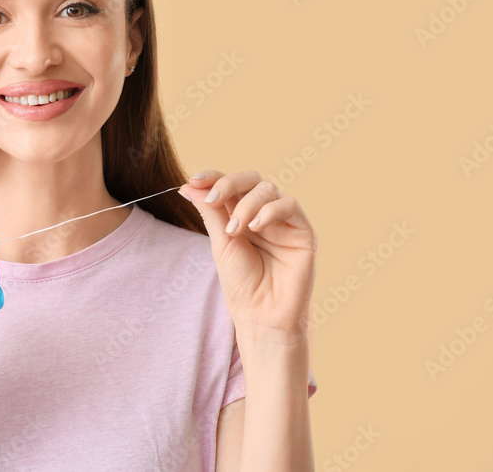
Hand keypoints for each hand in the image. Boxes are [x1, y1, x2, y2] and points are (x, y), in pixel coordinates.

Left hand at [179, 170, 316, 342]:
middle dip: (229, 184)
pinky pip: (289, 205)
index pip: (229, 185)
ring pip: (268, 189)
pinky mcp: (302, 230)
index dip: (213, 177)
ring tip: (236, 229)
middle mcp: (262, 213)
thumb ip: (210, 212)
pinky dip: (270, 210)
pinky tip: (256, 227)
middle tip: (214, 200)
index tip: (195, 180)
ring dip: (247, 204)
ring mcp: (283, 221)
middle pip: (250, 180)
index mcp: (240, 215)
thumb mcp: (221, 243)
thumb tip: (189, 185)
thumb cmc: (241, 284)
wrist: (261, 315)